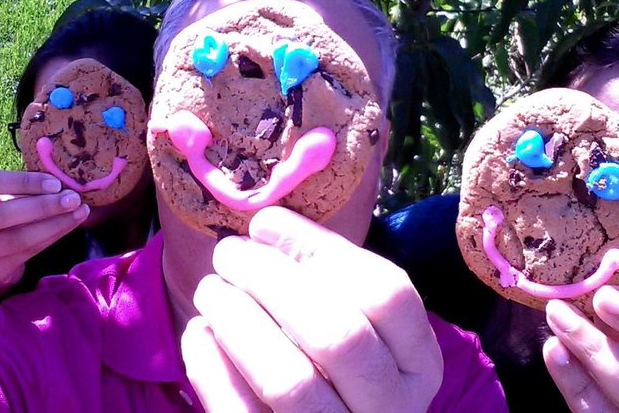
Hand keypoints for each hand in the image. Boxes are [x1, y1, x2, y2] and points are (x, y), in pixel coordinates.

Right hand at [0, 171, 89, 299]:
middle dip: (41, 206)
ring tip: (79, 212)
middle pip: (0, 215)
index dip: (22, 182)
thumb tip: (63, 180)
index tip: (55, 183)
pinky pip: (25, 253)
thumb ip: (23, 188)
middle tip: (73, 199)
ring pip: (16, 238)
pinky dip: (51, 238)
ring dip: (52, 225)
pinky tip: (68, 226)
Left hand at [180, 207, 442, 412]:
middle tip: (227, 253)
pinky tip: (199, 334)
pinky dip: (213, 369)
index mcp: (419, 365)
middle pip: (338, 334)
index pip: (387, 294)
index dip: (321, 248)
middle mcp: (391, 408)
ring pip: (289, 381)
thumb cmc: (335, 371)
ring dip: (239, 321)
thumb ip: (321, 274)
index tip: (264, 223)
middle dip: (272, 280)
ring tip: (210, 290)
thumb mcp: (353, 324)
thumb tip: (266, 225)